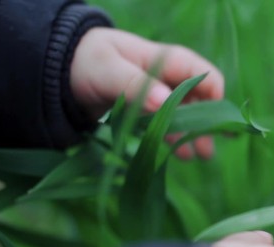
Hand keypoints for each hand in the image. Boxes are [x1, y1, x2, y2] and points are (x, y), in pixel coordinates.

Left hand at [70, 28, 223, 159]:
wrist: (59, 68)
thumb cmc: (86, 62)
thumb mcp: (108, 70)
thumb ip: (137, 84)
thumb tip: (165, 102)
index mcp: (168, 61)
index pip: (205, 78)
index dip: (214, 101)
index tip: (211, 126)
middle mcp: (169, 78)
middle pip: (199, 101)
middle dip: (205, 126)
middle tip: (205, 153)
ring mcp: (159, 94)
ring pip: (184, 116)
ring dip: (190, 135)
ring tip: (193, 158)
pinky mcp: (147, 109)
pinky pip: (166, 124)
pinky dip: (171, 138)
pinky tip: (173, 154)